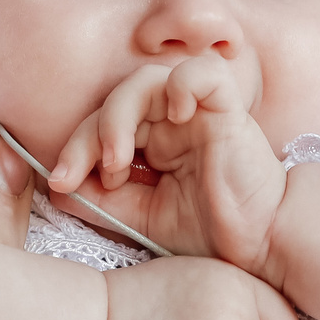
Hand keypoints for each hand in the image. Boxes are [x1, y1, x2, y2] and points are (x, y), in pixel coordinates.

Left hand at [46, 56, 288, 271]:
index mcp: (153, 140)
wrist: (262, 246)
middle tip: (75, 175)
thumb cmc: (211, 230)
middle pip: (116, 99)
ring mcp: (198, 112)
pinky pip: (203, 73)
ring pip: (147, 80)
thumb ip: (104, 201)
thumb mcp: (143, 219)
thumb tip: (57, 187)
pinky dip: (183, 84)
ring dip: (119, 115)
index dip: (75, 149)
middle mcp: (172, 120)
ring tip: (118, 158)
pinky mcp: (227, 109)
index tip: (60, 183)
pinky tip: (174, 116)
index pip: (101, 124)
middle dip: (86, 137)